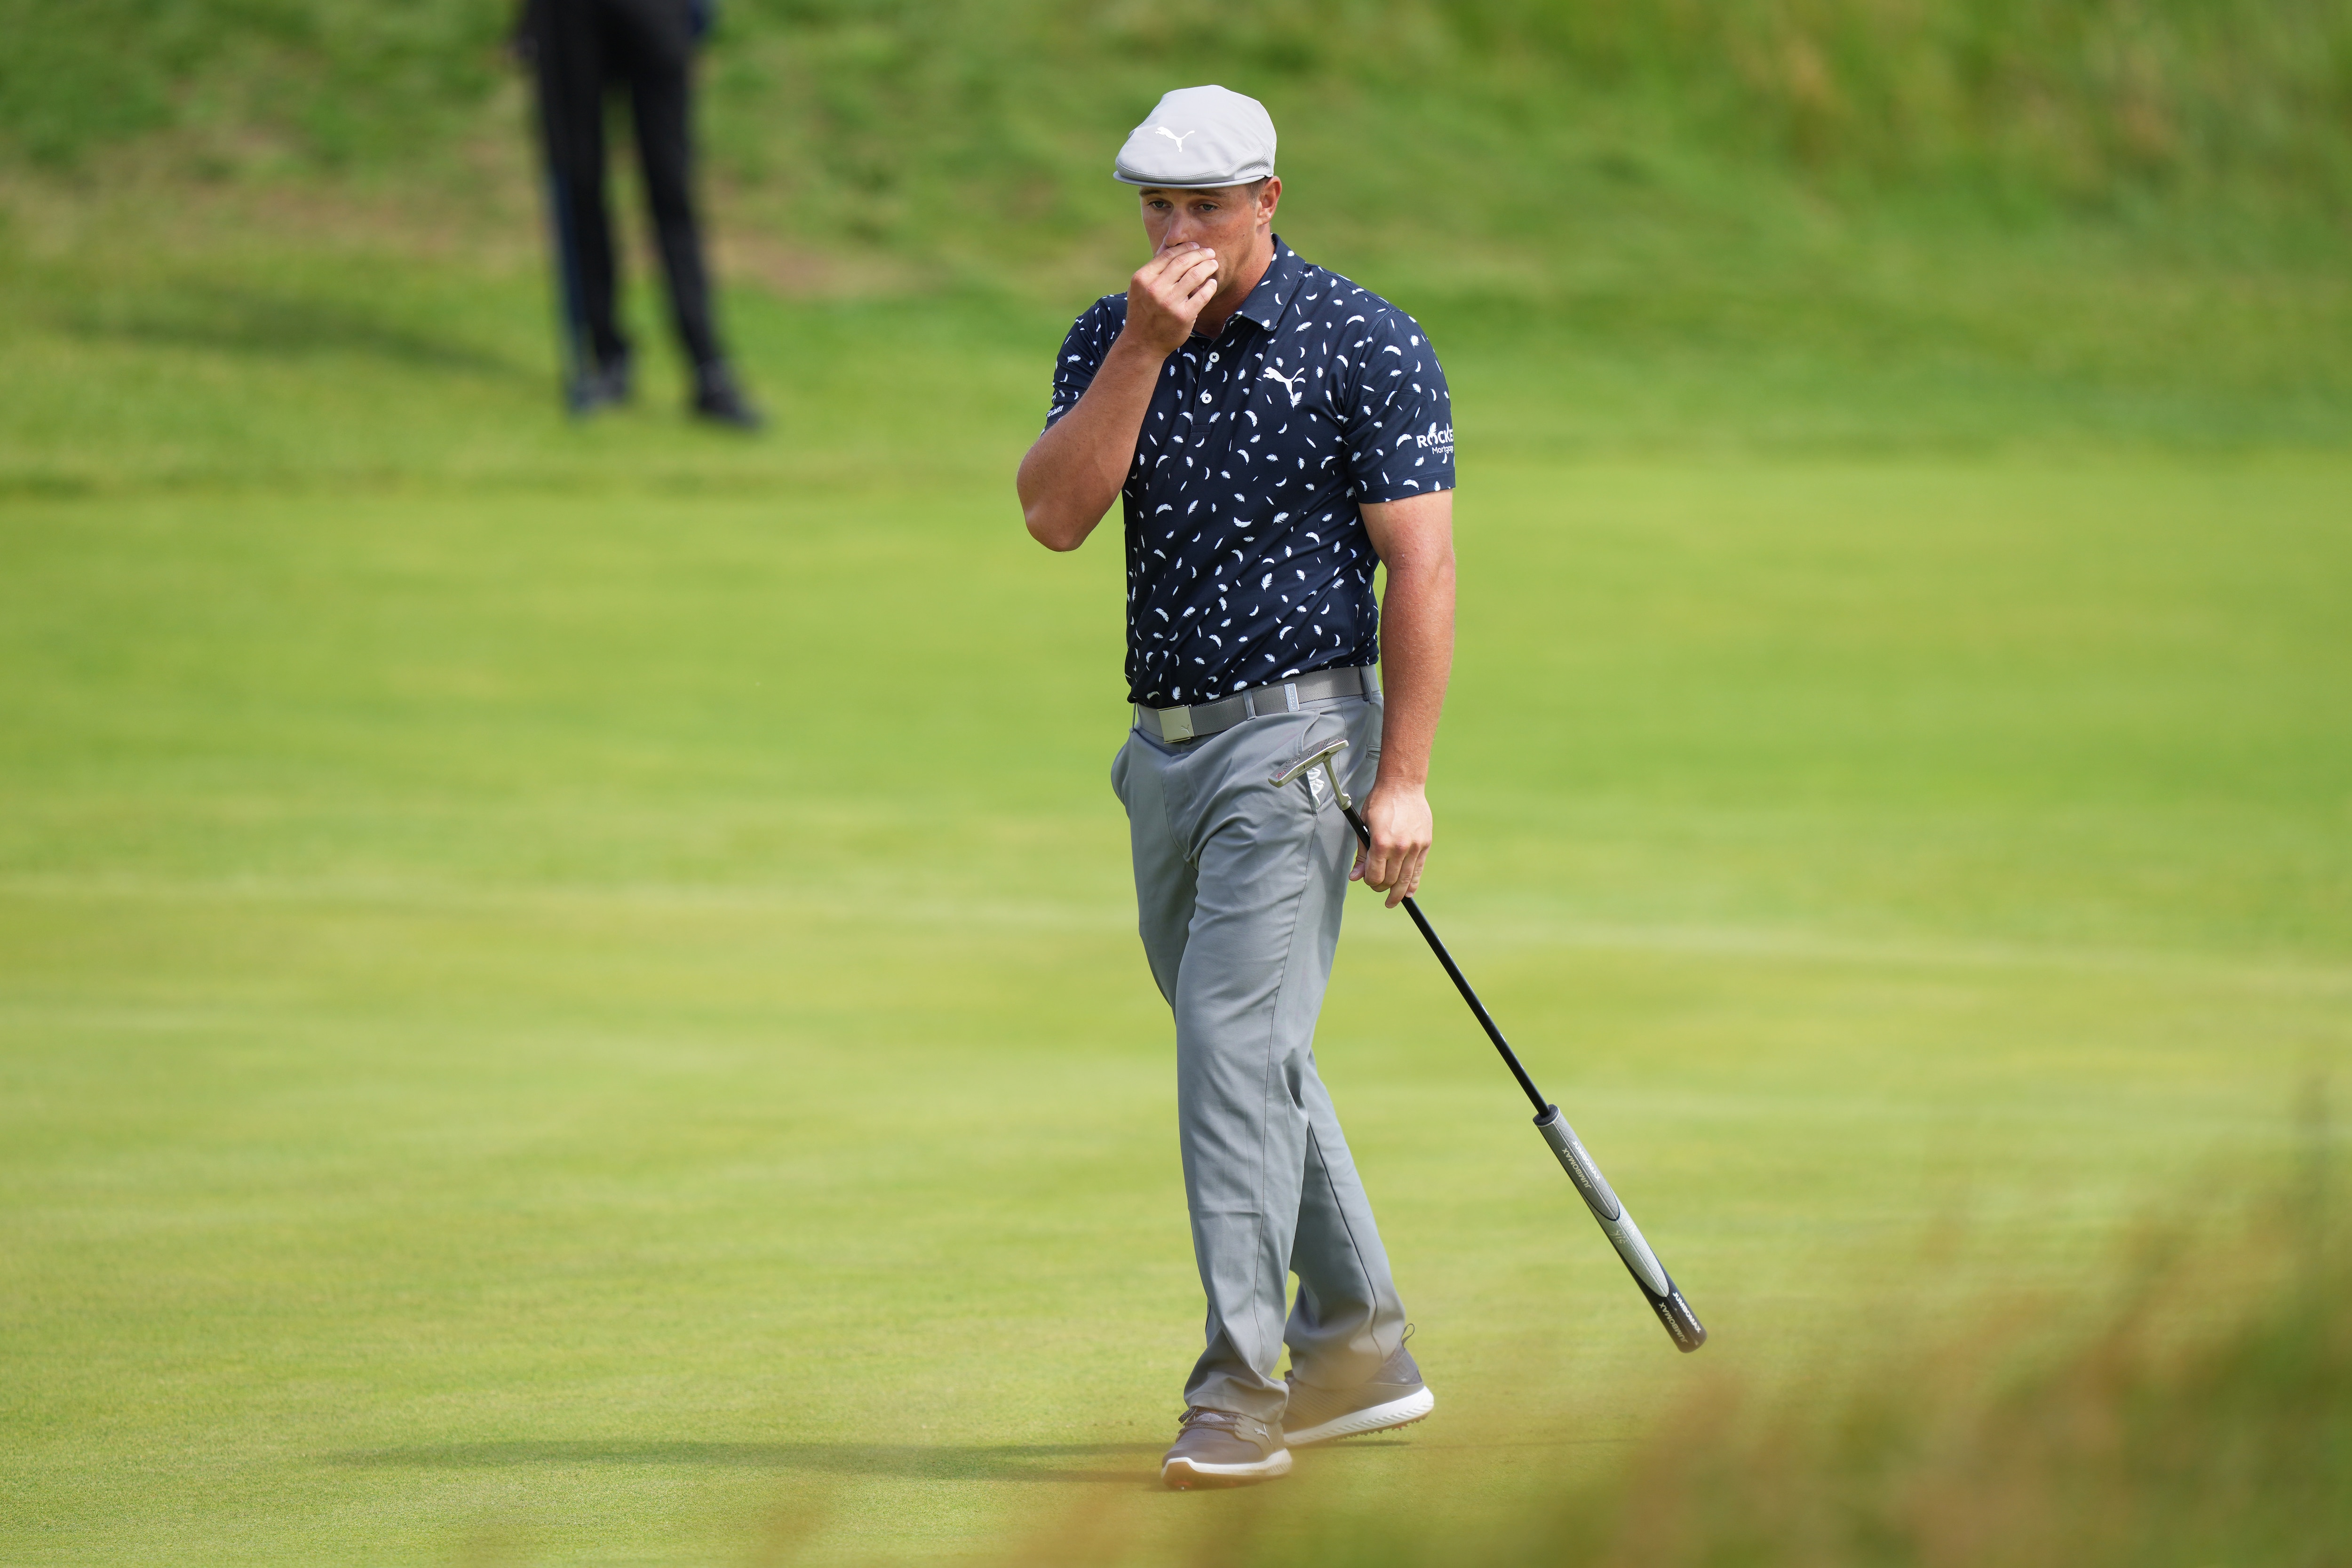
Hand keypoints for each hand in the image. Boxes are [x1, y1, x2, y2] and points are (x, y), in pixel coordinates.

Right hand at [1121, 243, 1218, 356]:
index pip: (1168, 255)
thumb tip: (1170, 242)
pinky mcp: (1183, 316)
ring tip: (1213, 264)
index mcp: (1142, 278)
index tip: (1196, 246)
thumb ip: (1155, 266)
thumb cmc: (1144, 311)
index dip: (1185, 248)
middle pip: (1183, 262)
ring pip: (1195, 276)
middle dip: (1200, 254)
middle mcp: (1154, 289)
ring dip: (1208, 267)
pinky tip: (1212, 283)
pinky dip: (1210, 286)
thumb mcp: (1141, 287)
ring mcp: (1169, 303)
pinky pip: (1202, 295)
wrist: (1142, 343)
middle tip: (1210, 253)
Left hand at [1350, 780, 1432, 907]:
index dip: (1369, 882)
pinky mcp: (1425, 844)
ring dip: (1397, 893)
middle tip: (1377, 888)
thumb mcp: (1363, 826)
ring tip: (1392, 901)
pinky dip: (1413, 884)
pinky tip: (1407, 892)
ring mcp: (1415, 847)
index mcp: (1381, 843)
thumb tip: (1355, 877)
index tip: (1367, 880)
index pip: (1374, 876)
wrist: (1403, 786)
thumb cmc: (1379, 803)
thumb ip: (1362, 854)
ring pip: (1406, 879)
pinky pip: (1419, 870)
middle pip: (1390, 880)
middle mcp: (1399, 847)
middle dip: (1381, 887)